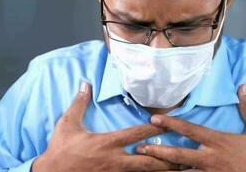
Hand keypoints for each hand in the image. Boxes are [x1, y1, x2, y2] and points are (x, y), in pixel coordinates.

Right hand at [32, 82, 178, 171]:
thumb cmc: (60, 150)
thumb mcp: (68, 123)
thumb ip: (79, 103)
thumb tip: (85, 83)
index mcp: (107, 143)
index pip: (136, 134)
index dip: (154, 128)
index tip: (168, 124)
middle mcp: (115, 160)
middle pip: (148, 160)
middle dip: (168, 159)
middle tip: (185, 156)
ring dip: (161, 171)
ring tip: (179, 170)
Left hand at [136, 84, 245, 171]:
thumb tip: (243, 86)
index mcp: (219, 141)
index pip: (190, 130)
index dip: (170, 124)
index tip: (154, 119)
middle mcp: (211, 158)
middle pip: (178, 154)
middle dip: (158, 150)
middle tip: (140, 148)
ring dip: (163, 169)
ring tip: (146, 167)